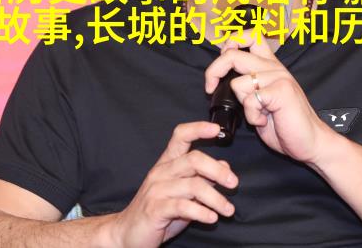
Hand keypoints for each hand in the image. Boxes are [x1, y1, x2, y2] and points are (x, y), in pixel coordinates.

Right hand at [111, 121, 237, 247]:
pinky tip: (211, 218)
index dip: (199, 129)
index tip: (217, 129)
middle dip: (218, 171)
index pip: (181, 136)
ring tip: (227, 210)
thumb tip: (224, 165)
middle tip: (233, 184)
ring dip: (216, 198)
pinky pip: (183, 206)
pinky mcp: (155, 209)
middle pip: (194, 159)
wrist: (128, 233)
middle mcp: (161, 172)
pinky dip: (201, 212)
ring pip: (193, 185)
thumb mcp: (183, 192)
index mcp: (167, 163)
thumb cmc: (158, 211)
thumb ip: (202, 177)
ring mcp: (157, 190)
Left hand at [205, 35, 333, 164]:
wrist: (310, 141)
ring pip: (237, 82)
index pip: (250, 36)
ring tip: (257, 115)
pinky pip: (250, 100)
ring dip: (241, 104)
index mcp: (270, 66)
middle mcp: (274, 68)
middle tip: (211, 88)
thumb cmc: (286, 124)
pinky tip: (263, 121)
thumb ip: (248, 87)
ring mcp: (278, 78)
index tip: (222, 63)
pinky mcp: (281, 92)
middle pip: (232, 54)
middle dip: (214, 72)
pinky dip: (251, 115)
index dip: (231, 43)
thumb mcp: (262, 100)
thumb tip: (223, 80)